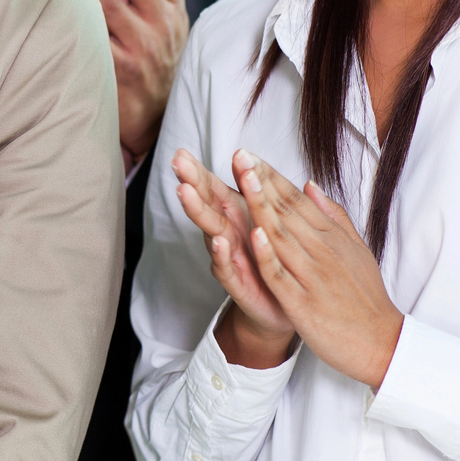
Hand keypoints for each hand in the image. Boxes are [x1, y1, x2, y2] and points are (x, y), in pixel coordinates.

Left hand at [48, 0, 187, 168]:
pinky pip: (93, 40)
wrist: (156, 124)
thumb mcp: (165, 30)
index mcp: (174, 12)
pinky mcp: (120, 73)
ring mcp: (143, 50)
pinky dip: (73, 22)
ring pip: (110, 6)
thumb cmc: (154, 68)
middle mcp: (162, 27)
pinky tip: (52, 10)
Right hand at [171, 148, 294, 368]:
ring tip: (186, 192)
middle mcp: (227, 234)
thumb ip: (262, 193)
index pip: (214, 188)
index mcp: (238, 217)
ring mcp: (229, 258)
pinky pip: (227, 268)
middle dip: (191, 182)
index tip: (182, 152)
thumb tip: (251, 162)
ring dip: (198, 211)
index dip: (199, 171)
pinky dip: (223, 255)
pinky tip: (220, 241)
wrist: (282, 308)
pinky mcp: (238, 284)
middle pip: (206, 204)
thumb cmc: (274, 261)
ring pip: (210, 232)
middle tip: (176, 162)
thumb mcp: (272, 221)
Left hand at [229, 150, 402, 387]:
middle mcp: (323, 251)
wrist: (381, 343)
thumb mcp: (356, 250)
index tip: (248, 156)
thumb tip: (309, 185)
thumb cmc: (365, 297)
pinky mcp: (304, 303)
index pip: (297, 200)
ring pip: (282, 236)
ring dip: (261, 207)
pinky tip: (254, 234)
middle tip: (238, 155)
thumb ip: (332, 217)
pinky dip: (268, 255)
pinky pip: (282, 275)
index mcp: (332, 238)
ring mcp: (313, 276)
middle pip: (287, 211)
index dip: (271, 177)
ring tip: (242, 179)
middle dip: (260, 182)